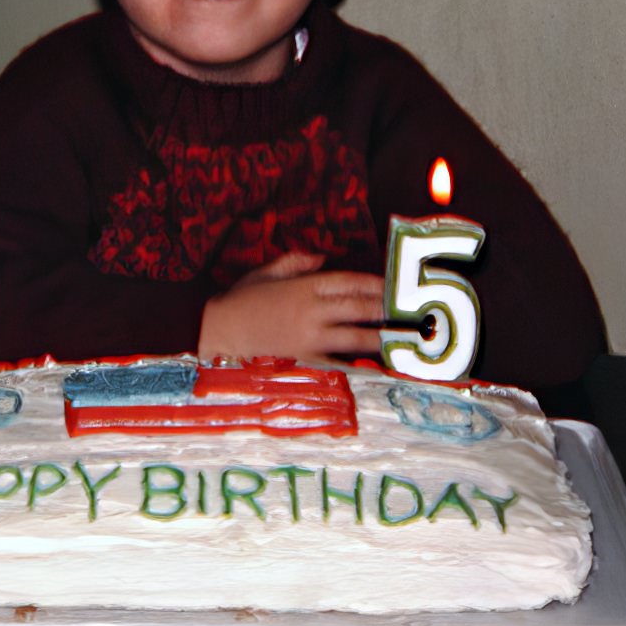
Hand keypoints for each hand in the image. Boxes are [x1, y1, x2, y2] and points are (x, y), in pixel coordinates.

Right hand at [197, 251, 384, 363]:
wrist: (216, 332)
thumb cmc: (239, 299)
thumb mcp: (266, 272)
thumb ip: (296, 262)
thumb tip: (322, 259)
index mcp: (303, 287)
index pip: (347, 282)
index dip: (373, 283)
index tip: (393, 285)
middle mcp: (310, 311)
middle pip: (357, 308)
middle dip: (384, 309)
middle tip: (409, 311)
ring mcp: (309, 337)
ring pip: (353, 337)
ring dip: (380, 337)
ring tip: (401, 338)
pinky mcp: (304, 358)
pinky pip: (337, 361)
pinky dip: (357, 363)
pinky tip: (375, 366)